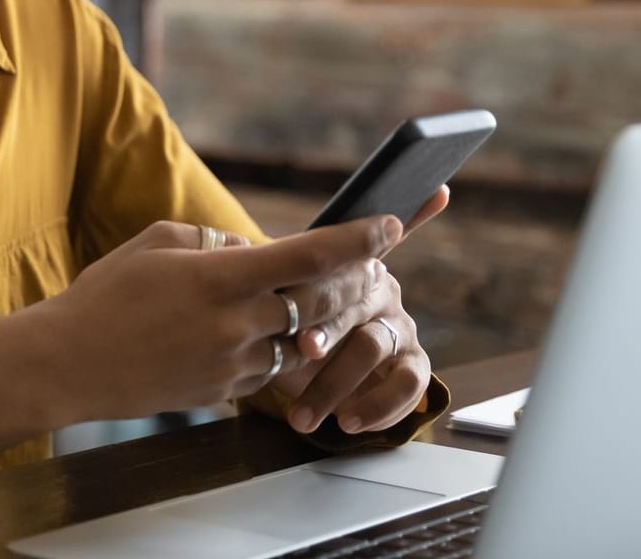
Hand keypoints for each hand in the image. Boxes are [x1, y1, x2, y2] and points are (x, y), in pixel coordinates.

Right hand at [0, 214, 401, 439]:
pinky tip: (220, 335)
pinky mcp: (224, 394)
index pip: (309, 256)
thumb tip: (255, 251)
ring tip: (250, 302)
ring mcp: (232, 364)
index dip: (358, 240)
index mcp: (221, 276)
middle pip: (315, 303)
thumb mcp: (158, 240)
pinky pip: (264, 368)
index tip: (392, 224)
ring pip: (292, 339)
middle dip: (337, 283)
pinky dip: (261, 348)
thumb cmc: (108, 294)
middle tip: (350, 263)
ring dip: (290, 320)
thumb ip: (216, 240)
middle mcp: (236, 323)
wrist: (68, 363)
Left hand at [271, 186, 449, 434]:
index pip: (374, 235)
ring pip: (373, 346)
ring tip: (305, 411)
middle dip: (326, 325)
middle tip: (301, 347)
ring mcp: (399, 326)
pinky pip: (410, 383)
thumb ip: (253, 265)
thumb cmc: (274, 320)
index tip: (395, 219)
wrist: (288, 372)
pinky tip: (348, 422)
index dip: (391, 222)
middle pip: (356, 299)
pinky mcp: (411, 366)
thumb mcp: (259, 289)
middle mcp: (381, 288)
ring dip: (337, 379)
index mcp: (350, 261)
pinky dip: (381, 406)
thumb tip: (229, 245)